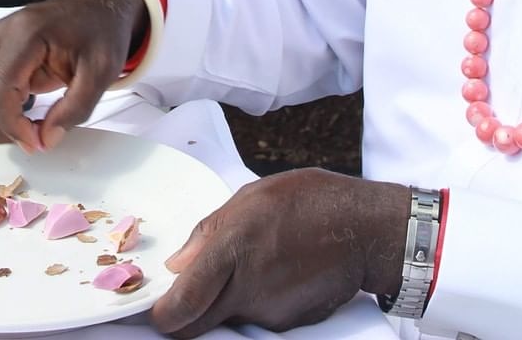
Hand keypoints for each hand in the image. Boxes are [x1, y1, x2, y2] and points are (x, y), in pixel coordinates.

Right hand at [0, 0, 146, 152]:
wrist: (100, 7)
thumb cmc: (102, 34)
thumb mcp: (101, 73)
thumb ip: (74, 110)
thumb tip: (44, 141)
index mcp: (26, 32)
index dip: (11, 125)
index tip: (36, 143)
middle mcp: (1, 34)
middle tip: (25, 137)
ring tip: (23, 127)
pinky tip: (22, 113)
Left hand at [152, 169, 409, 336]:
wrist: (364, 230)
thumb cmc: (308, 201)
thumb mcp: (252, 197)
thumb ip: (210, 231)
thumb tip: (178, 264)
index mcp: (232, 246)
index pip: (183, 301)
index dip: (164, 314)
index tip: (158, 310)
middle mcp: (247, 286)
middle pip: (197, 324)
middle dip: (185, 317)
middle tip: (186, 297)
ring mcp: (269, 310)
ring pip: (227, 318)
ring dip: (225, 301)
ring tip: (251, 264)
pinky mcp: (288, 323)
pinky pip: (256, 317)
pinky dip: (254, 301)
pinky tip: (274, 273)